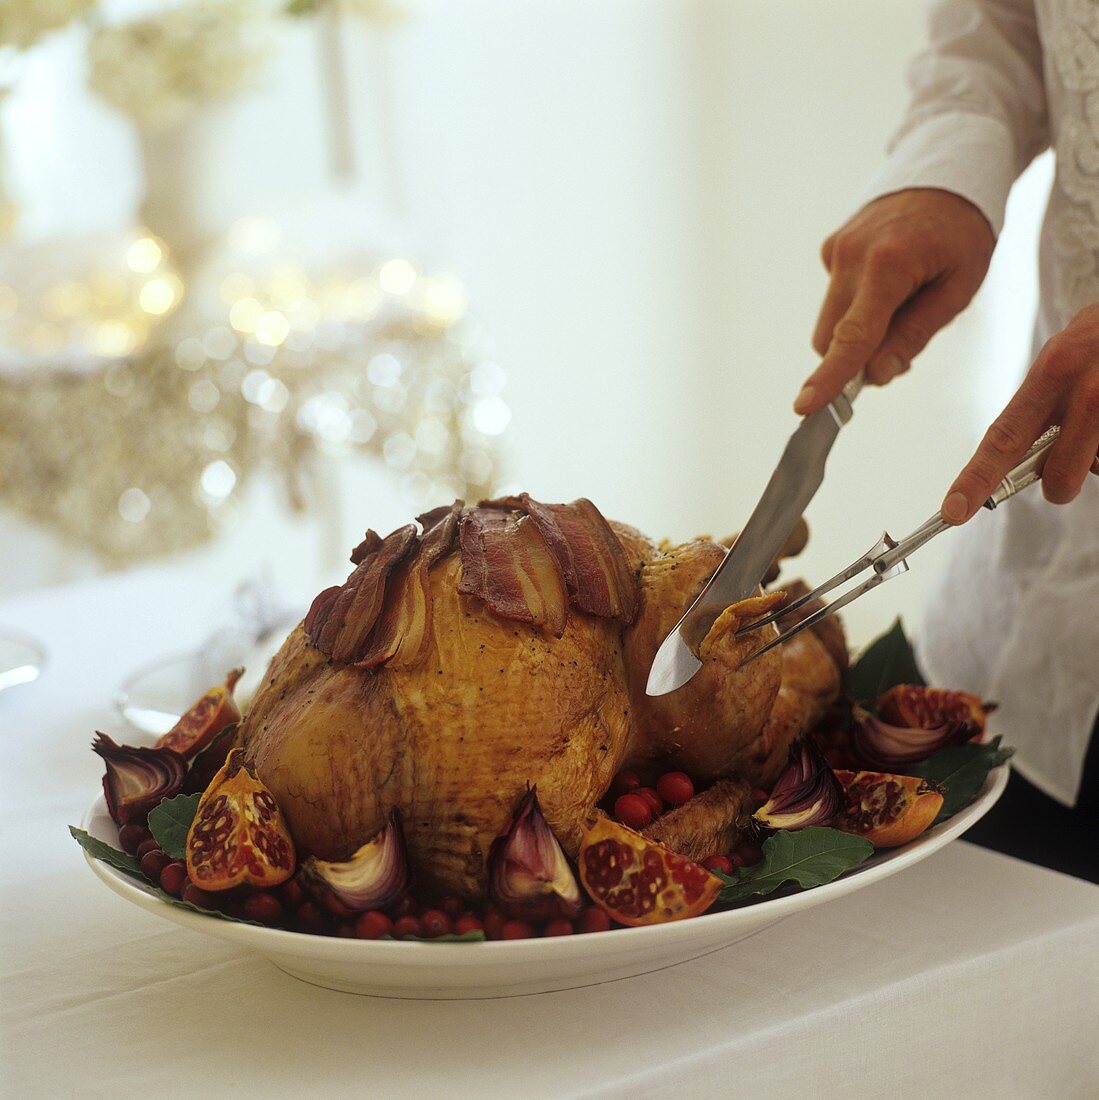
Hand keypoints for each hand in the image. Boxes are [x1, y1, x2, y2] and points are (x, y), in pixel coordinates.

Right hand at [795, 188, 994, 414]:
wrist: (948, 170)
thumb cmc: (963, 229)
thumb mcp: (959, 286)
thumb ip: (915, 333)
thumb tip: (878, 376)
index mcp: (888, 265)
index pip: (852, 336)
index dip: (829, 377)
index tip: (805, 406)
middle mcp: (850, 256)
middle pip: (832, 338)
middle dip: (856, 357)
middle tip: (901, 350)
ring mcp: (835, 250)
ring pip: (830, 322)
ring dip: (857, 332)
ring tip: (902, 305)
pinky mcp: (830, 248)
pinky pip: (835, 298)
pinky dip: (856, 307)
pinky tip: (889, 282)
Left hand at [941, 300, 1098, 523]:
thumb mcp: (1063, 358)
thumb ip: (1042, 406)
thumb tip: (1031, 461)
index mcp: (1053, 372)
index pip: (1004, 438)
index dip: (976, 479)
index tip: (953, 510)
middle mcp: (1087, 391)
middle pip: (1059, 475)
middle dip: (1059, 484)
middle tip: (1065, 470)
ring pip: (1097, 469)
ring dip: (1096, 457)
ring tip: (1098, 419)